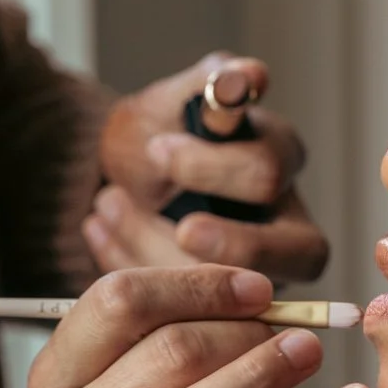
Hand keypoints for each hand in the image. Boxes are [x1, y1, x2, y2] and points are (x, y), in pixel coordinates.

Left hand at [96, 54, 330, 284]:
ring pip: (236, 289)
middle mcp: (287, 220)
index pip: (269, 172)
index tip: (158, 151)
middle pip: (284, 248)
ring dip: (157, 251)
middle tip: (150, 207)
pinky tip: (100, 231)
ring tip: (106, 207)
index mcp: (279, 157)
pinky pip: (196, 311)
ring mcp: (261, 271)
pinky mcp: (226, 306)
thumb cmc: (159, 133)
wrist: (122, 172)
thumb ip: (208, 85)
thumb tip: (248, 76)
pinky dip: (136, 267)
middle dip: (216, 236)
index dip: (211, 168)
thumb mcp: (174, 101)